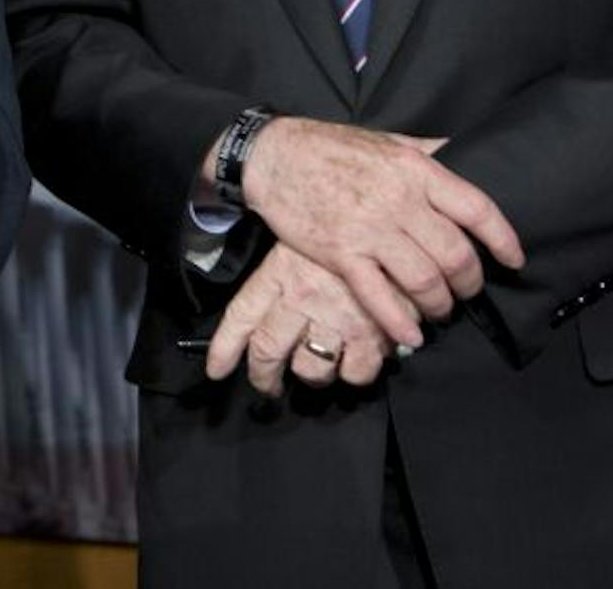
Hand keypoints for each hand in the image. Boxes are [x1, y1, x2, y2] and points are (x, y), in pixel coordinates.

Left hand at [207, 243, 392, 394]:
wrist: (395, 228)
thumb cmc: (346, 230)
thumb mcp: (303, 240)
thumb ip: (285, 274)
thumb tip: (266, 308)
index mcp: (280, 273)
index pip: (241, 316)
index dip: (224, 348)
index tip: (216, 371)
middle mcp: (301, 300)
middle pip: (268, 350)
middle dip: (264, 376)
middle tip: (268, 385)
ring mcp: (335, 320)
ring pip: (309, 370)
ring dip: (311, 376)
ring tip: (315, 370)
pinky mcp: (372, 335)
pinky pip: (355, 374)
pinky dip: (354, 374)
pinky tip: (356, 362)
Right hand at [237, 117, 523, 345]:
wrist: (273, 154)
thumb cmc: (332, 146)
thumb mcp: (388, 140)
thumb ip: (427, 152)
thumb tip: (464, 154)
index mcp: (415, 170)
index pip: (477, 210)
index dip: (503, 240)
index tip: (513, 261)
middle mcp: (398, 201)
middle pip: (455, 253)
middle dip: (470, 282)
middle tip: (468, 292)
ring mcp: (368, 229)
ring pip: (424, 280)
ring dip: (439, 303)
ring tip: (439, 310)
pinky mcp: (339, 252)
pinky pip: (379, 296)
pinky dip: (399, 322)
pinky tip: (410, 337)